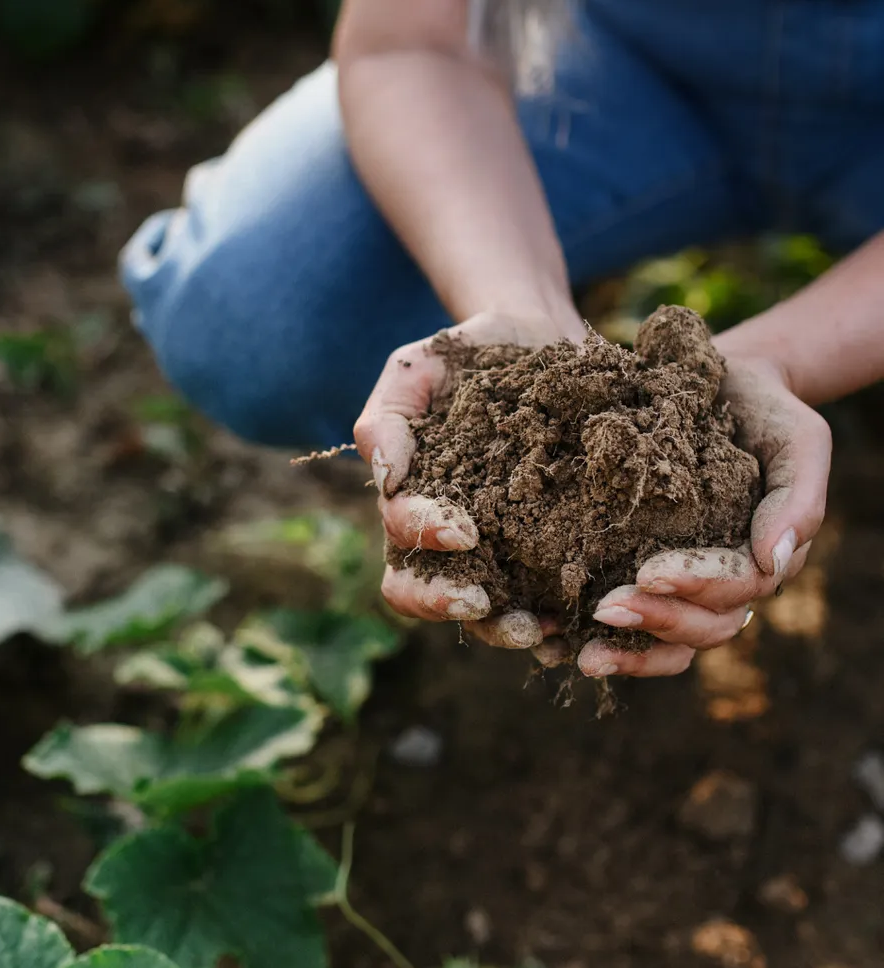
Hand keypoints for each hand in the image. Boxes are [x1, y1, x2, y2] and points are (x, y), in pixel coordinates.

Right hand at [354, 309, 581, 660]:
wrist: (541, 338)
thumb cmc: (468, 355)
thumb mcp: (417, 369)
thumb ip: (387, 418)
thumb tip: (386, 479)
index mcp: (411, 501)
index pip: (401, 540)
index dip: (424, 541)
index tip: (463, 529)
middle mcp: (451, 539)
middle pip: (430, 595)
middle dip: (450, 604)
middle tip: (483, 602)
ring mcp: (501, 550)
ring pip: (486, 612)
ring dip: (505, 627)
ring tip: (539, 628)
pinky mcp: (551, 550)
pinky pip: (547, 598)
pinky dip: (560, 621)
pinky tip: (581, 623)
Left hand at [578, 352, 831, 679]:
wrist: (721, 386)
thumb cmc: (765, 412)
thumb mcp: (798, 441)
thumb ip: (798, 499)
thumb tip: (772, 561)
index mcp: (761, 559)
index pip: (735, 590)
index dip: (694, 586)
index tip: (648, 572)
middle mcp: (723, 585)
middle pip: (700, 628)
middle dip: (655, 622)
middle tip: (604, 609)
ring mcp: (683, 587)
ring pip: (667, 643)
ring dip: (626, 652)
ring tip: (580, 654)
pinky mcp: (638, 573)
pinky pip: (625, 625)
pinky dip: (592, 640)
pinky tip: (551, 645)